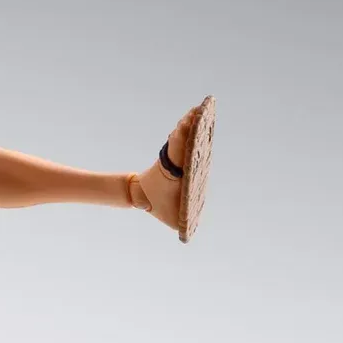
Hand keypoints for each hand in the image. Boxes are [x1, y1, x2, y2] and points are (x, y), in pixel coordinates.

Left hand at [130, 105, 196, 226]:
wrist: (142, 196)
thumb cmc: (158, 205)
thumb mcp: (167, 215)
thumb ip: (178, 224)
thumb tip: (186, 235)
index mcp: (171, 172)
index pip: (175, 152)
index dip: (180, 139)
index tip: (184, 125)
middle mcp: (173, 161)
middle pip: (181, 139)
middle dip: (189, 125)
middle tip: (197, 109)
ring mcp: (174, 156)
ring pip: (183, 136)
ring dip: (191, 122)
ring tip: (200, 107)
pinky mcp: (176, 155)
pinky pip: (183, 138)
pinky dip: (190, 126)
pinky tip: (197, 114)